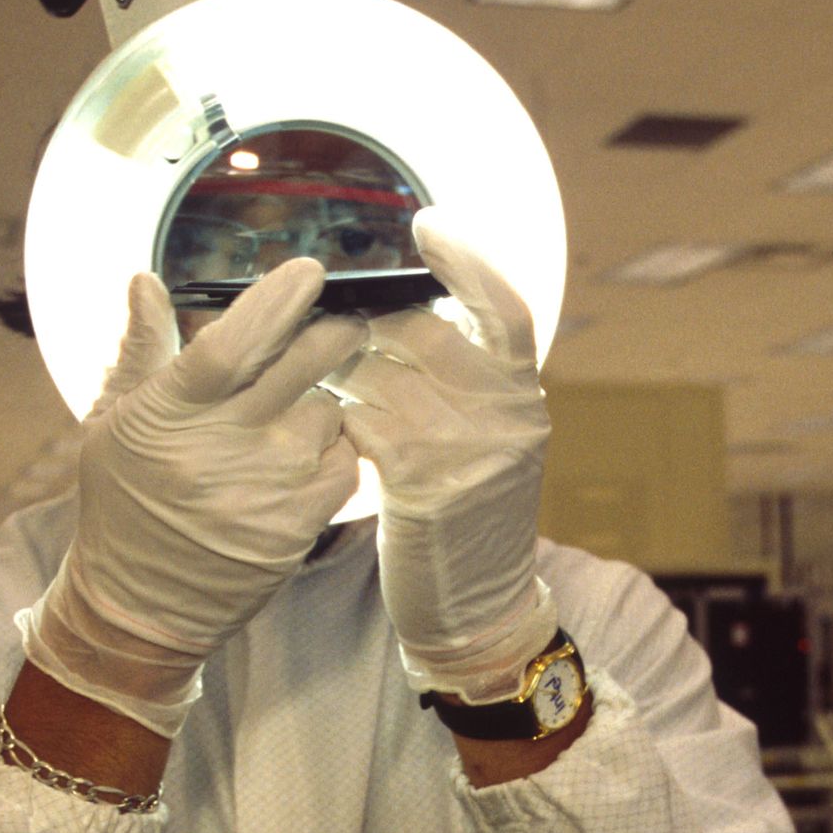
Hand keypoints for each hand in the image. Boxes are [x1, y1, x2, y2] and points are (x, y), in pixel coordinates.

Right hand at [19, 258, 365, 736]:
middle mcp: (223, 447)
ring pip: (330, 410)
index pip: (233, 343)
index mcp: (171, 413)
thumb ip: (141, 351)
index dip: (276, 300)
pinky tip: (306, 456)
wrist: (140, 605)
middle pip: (304, 365)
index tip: (308, 271)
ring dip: (323, 401)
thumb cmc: (125, 503)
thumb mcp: (113, 424)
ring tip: (293, 416)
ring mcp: (267, 489)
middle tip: (338, 324)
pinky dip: (335, 450)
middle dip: (331, 333)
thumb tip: (145, 281)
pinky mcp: (298, 526)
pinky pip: (344, 463)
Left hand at [332, 208, 557, 702]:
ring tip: (311, 372)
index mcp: (521, 397)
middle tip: (326, 325)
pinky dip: (335, 416)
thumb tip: (400, 317)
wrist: (478, 609)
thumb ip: (459, 383)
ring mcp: (468, 449)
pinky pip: (363, 423)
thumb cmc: (468, 521)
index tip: (426, 224)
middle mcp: (503, 415)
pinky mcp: (425, 485)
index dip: (468, 259)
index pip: (506, 308)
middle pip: (422, 332)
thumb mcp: (486, 444)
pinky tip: (319, 420)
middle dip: (367, 326)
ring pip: (380, 374)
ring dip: (337, 369)